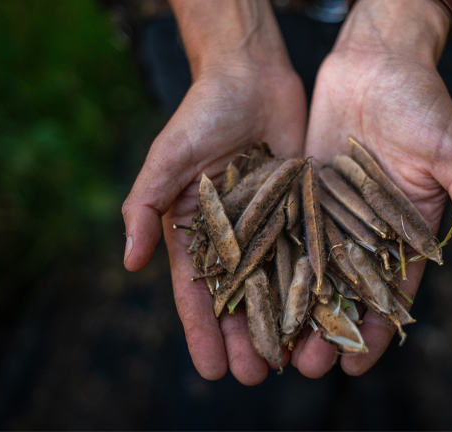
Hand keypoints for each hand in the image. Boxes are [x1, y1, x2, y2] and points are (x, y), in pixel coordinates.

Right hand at [122, 0, 307, 384]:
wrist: (251, 75)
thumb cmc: (202, 113)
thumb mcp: (167, 158)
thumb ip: (144, 206)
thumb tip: (128, 262)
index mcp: (198, 230)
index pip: (197, 292)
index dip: (202, 332)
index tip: (211, 370)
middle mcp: (236, 234)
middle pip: (240, 298)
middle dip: (245, 337)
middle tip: (255, 375)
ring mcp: (272, 222)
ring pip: (278, 282)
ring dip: (283, 321)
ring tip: (294, 358)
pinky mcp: (303, 207)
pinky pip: (308, 248)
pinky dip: (314, 281)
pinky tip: (324, 310)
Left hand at [295, 0, 451, 377]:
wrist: (377, 60)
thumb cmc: (424, 104)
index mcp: (408, 228)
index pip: (394, 292)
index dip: (378, 330)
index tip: (356, 366)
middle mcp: (368, 226)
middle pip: (347, 289)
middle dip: (328, 328)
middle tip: (304, 366)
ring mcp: (332, 209)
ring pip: (313, 267)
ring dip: (297, 304)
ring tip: (277, 342)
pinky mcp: (302, 188)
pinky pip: (289, 228)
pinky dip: (276, 259)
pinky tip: (256, 289)